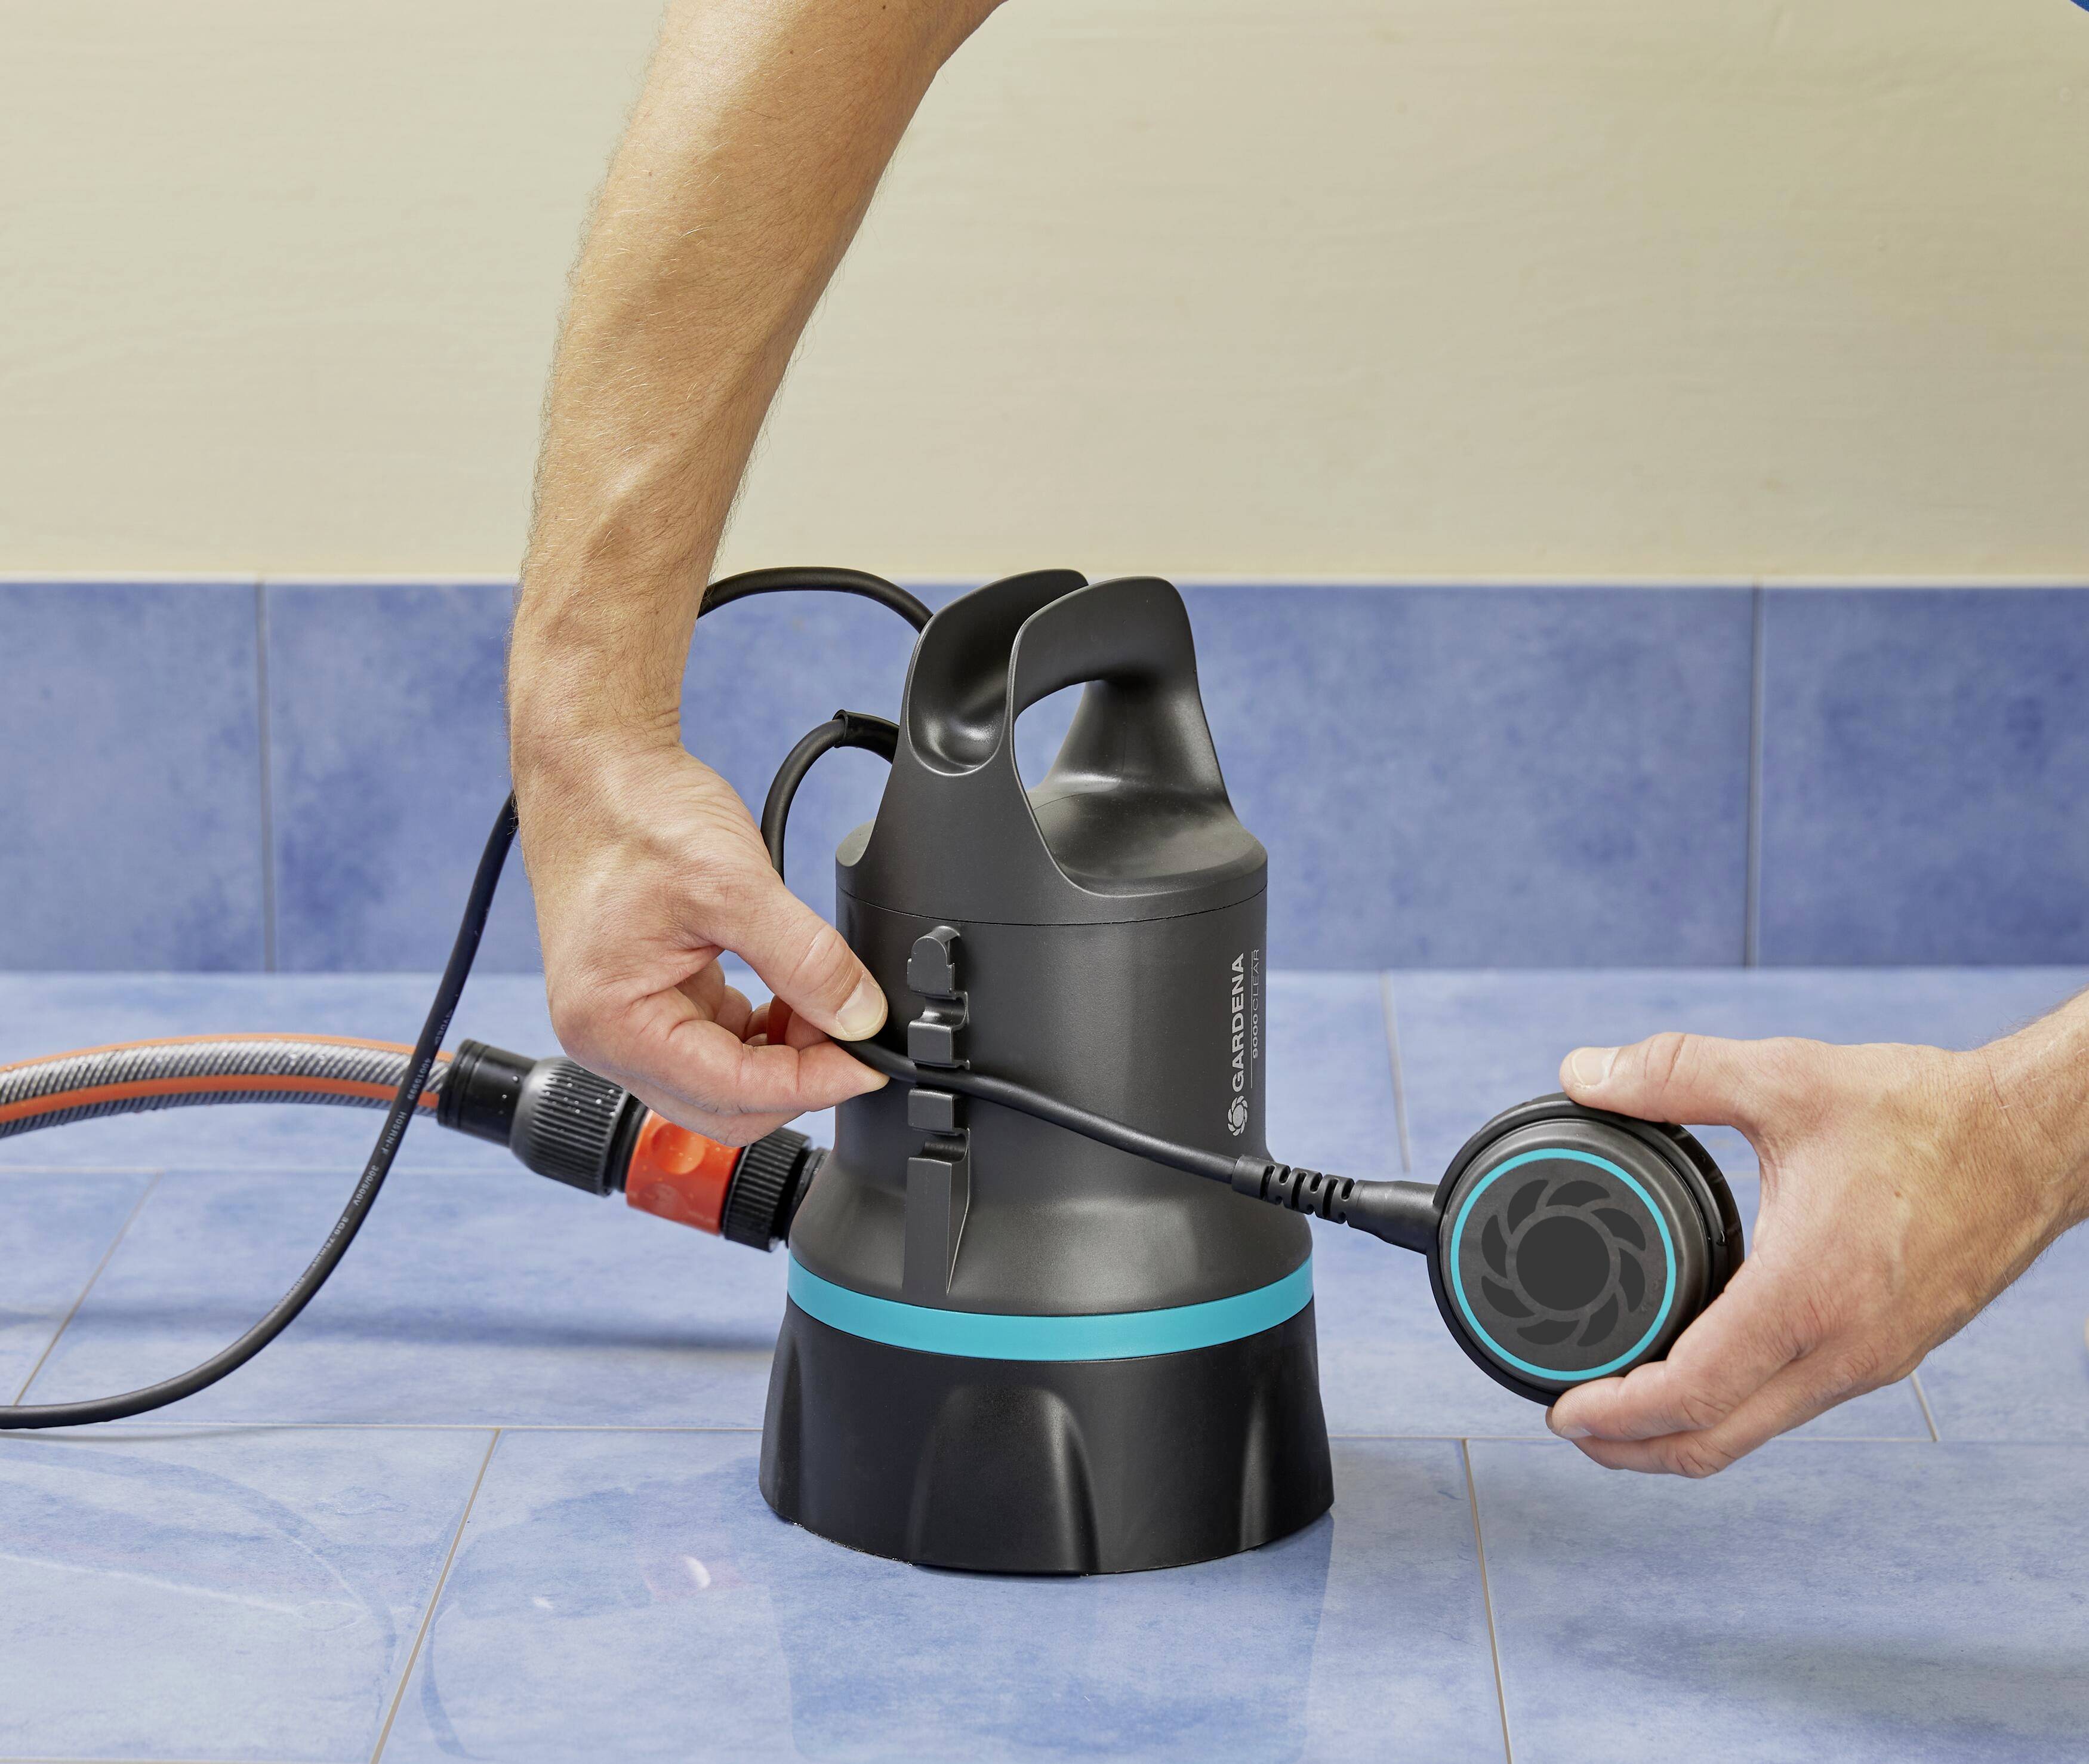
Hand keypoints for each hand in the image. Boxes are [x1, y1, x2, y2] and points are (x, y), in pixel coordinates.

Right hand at [514, 735, 886, 1145]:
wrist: (596, 767)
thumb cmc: (632, 814)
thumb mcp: (734, 884)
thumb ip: (806, 960)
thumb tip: (862, 1018)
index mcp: (612, 1025)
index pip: (732, 1093)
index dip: (815, 1083)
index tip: (872, 1061)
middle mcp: (611, 1040)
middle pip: (728, 1105)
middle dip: (800, 1075)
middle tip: (854, 1025)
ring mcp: (632, 1024)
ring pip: (729, 1082)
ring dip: (787, 1055)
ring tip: (827, 999)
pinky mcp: (655, 1001)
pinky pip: (722, 1046)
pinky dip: (768, 1032)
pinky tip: (797, 996)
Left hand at [1545, 1029, 2085, 1474]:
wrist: (2035, 1139)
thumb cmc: (1924, 1113)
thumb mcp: (1787, 1077)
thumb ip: (1676, 1073)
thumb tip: (1584, 1072)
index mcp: (1809, 1293)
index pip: (1696, 1391)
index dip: (1619, 1416)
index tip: (1563, 1415)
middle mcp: (1845, 1348)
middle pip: (1721, 1440)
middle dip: (1637, 1450)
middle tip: (1573, 1428)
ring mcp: (1873, 1359)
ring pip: (1760, 1428)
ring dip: (1686, 1431)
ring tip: (1623, 1408)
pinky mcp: (1891, 1351)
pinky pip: (1795, 1401)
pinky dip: (1736, 1405)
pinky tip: (1703, 1373)